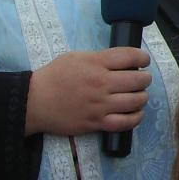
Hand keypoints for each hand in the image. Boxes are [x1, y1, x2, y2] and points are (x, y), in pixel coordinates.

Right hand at [24, 48, 151, 136]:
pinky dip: (136, 117)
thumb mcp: (76, 57)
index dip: (143, 58)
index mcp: (96, 63)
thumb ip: (100, 58)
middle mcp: (101, 83)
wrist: (34, 101)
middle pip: (139, 80)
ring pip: (137, 101)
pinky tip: (135, 112)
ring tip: (138, 95)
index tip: (143, 61)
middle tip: (141, 79)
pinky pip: (126, 122)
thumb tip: (124, 60)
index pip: (131, 56)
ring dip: (142, 97)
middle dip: (145, 78)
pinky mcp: (96, 123)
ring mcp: (100, 105)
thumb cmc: (54, 77)